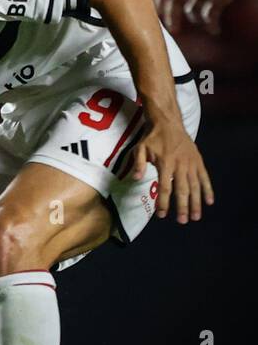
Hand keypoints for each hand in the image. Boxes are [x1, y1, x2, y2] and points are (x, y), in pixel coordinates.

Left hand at [134, 107, 213, 223]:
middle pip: (183, 190)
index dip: (164, 202)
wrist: (169, 123)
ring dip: (196, 202)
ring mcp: (191, 163)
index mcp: (166, 163)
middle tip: (183, 221)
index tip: (162, 215)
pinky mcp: (198, 161)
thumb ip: (138, 164)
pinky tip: (210, 202)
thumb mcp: (140, 149)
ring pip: (195, 186)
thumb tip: (135, 178)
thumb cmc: (152, 138)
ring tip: (196, 217)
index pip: (165, 187)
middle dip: (183, 207)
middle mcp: (181, 165)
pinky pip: (205, 177)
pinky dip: (208, 189)